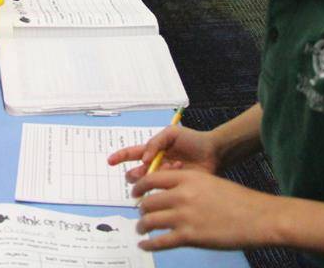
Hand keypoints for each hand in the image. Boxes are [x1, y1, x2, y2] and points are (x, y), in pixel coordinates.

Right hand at [108, 124, 224, 182]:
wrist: (214, 153)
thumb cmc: (193, 140)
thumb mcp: (172, 133)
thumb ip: (155, 143)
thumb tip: (144, 159)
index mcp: (153, 151)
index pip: (132, 153)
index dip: (120, 157)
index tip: (110, 161)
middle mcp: (156, 165)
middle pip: (136, 173)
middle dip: (135, 174)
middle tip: (143, 173)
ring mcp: (165, 177)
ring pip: (148, 183)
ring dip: (155, 175)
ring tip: (169, 166)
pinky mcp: (174, 188)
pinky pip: (164, 189)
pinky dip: (169, 179)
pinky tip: (179, 169)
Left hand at [131, 169, 275, 250]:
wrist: (257, 217)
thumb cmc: (238, 200)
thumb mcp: (209, 182)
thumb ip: (188, 186)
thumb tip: (170, 194)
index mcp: (187, 179)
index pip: (152, 179)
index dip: (140, 187)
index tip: (135, 192)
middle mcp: (181, 195)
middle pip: (148, 201)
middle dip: (141, 209)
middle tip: (141, 213)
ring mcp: (184, 216)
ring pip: (150, 220)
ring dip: (142, 226)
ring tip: (141, 229)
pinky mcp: (189, 237)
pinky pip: (160, 241)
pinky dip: (149, 243)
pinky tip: (144, 244)